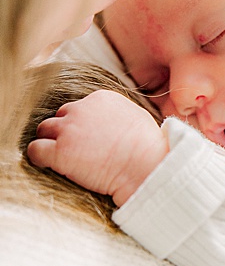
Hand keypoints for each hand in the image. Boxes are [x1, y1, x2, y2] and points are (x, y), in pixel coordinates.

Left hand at [27, 90, 167, 204]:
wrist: (146, 167)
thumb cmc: (148, 147)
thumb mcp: (136, 117)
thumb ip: (116, 113)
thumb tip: (110, 120)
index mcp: (100, 98)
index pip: (79, 107)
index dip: (82, 124)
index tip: (88, 138)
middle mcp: (81, 109)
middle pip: (60, 116)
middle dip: (65, 131)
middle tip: (75, 149)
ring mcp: (68, 130)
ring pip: (44, 130)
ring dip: (51, 142)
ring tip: (62, 157)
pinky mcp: (59, 152)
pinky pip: (35, 150)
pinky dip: (39, 157)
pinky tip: (50, 165)